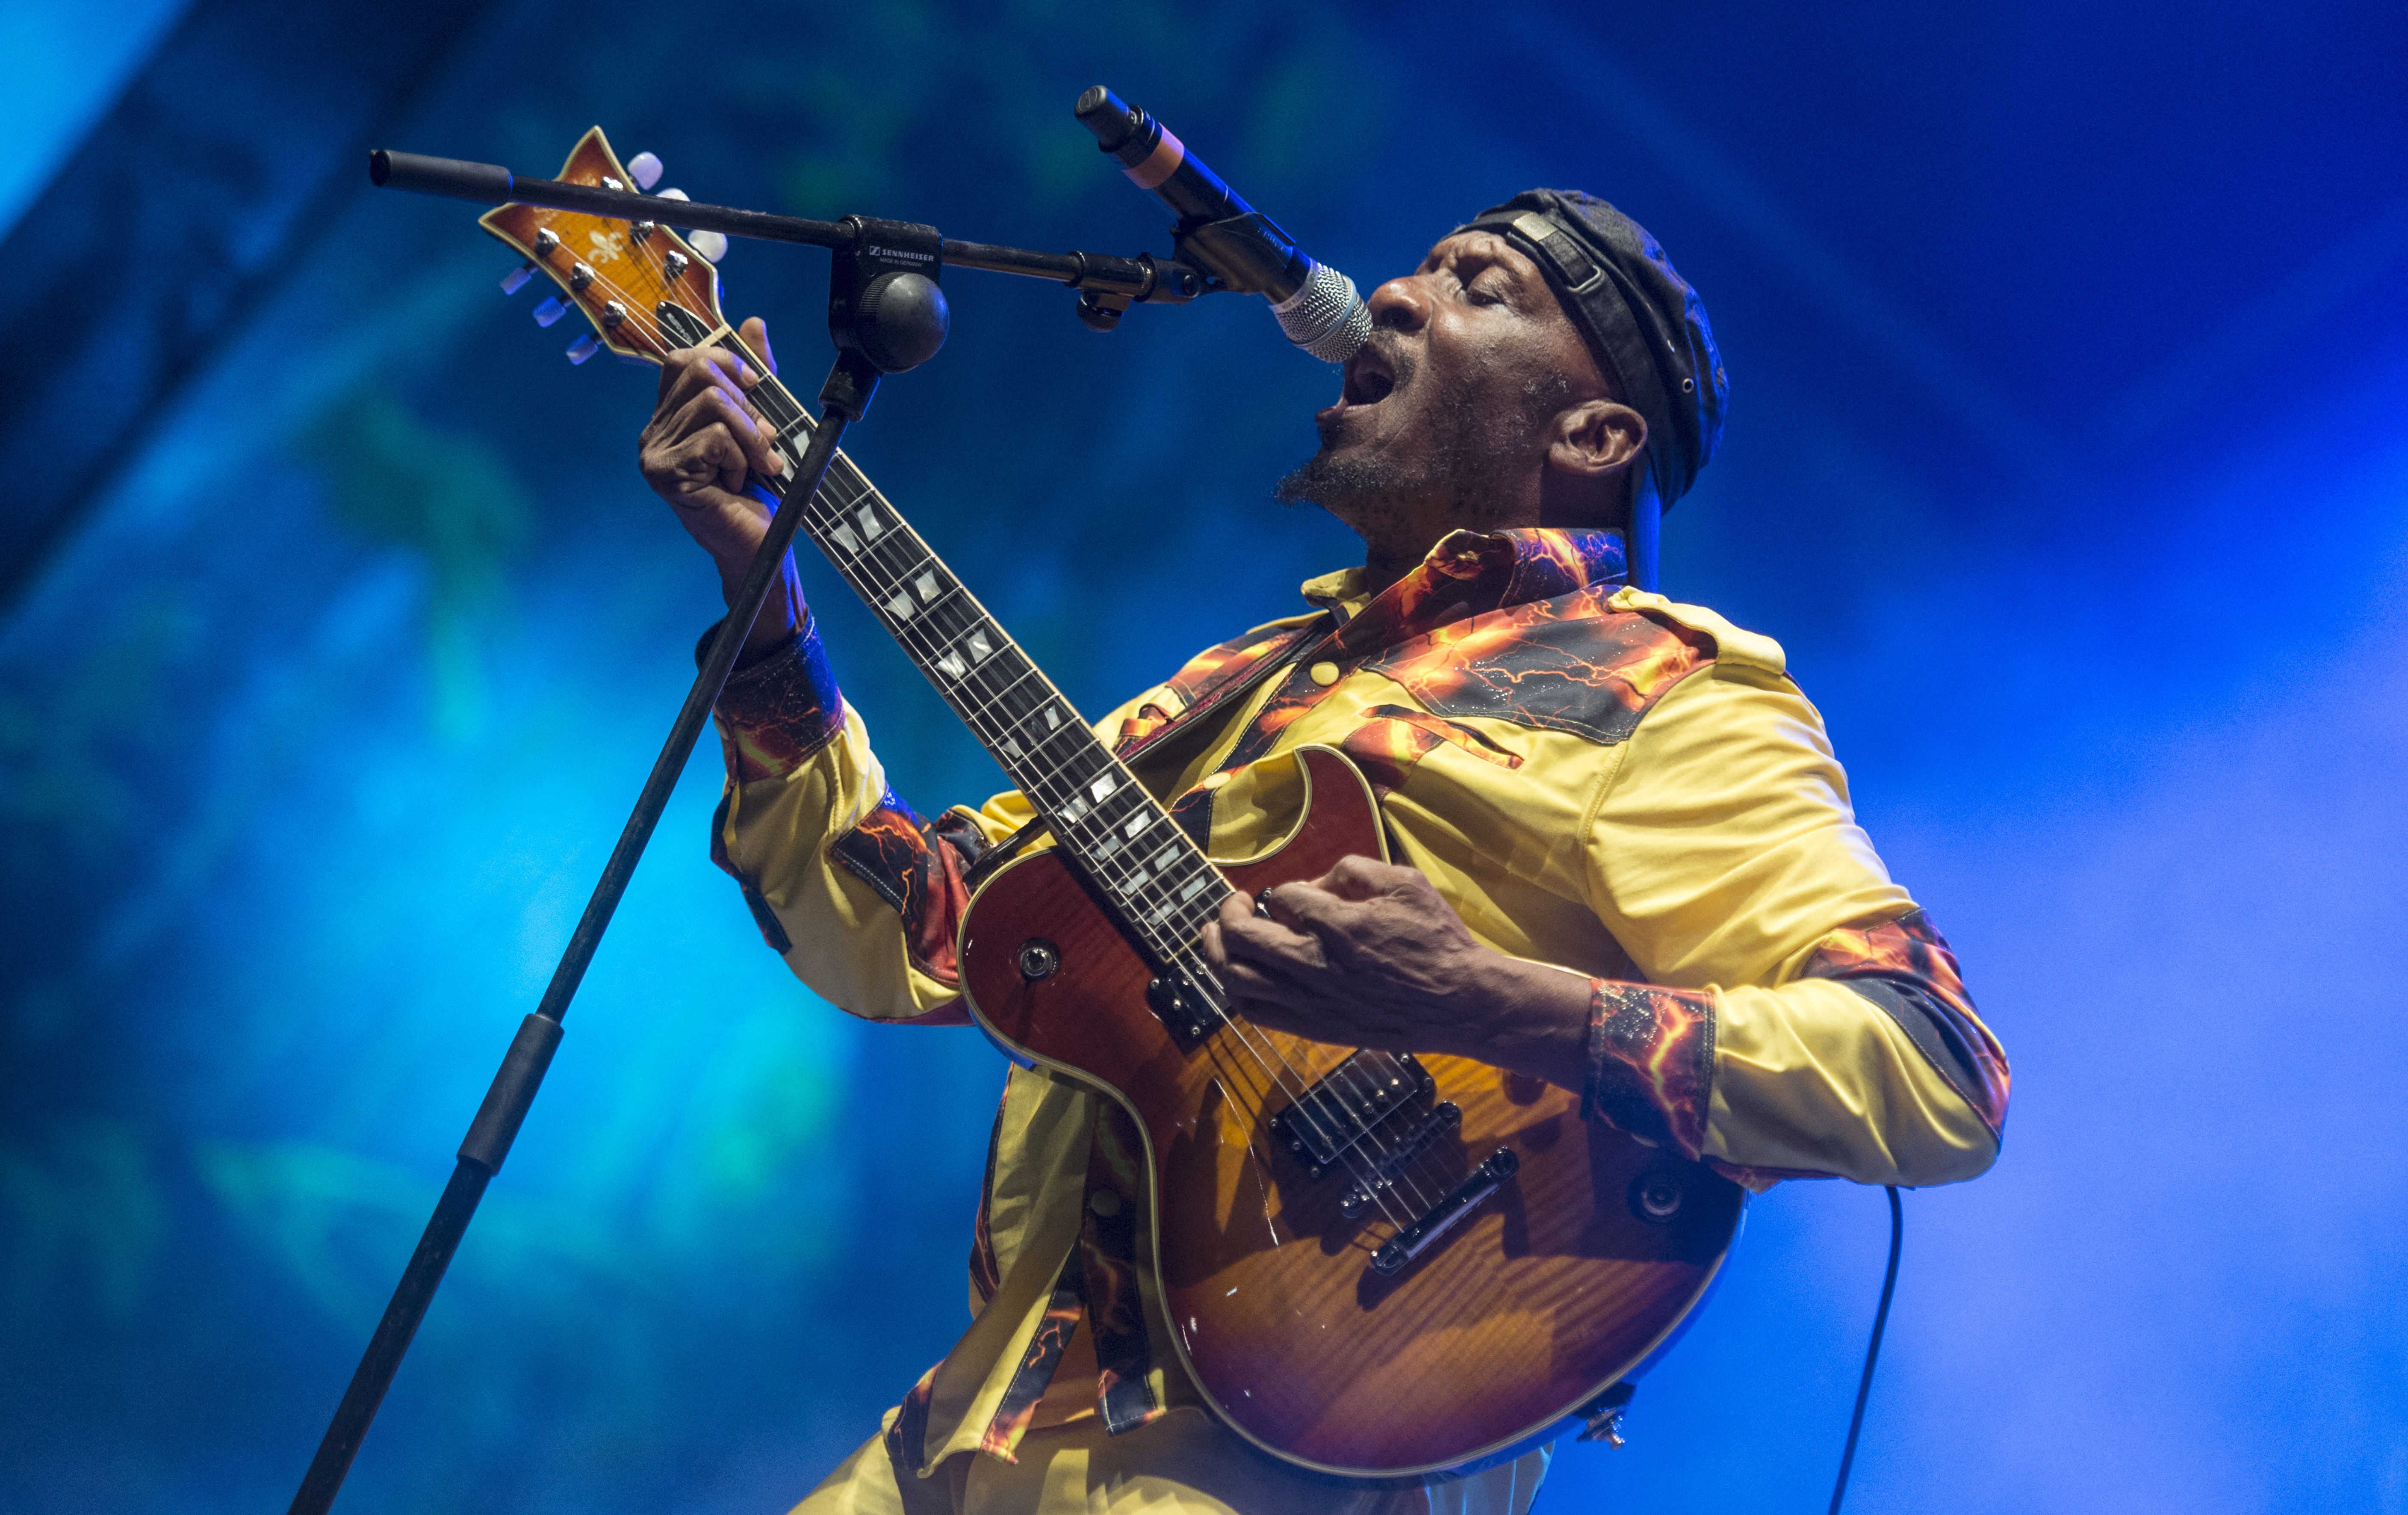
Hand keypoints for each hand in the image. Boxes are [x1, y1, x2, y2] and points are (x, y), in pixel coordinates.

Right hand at [637, 315, 800, 648]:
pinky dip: (740, 459)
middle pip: (699, 374)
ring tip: (757, 466)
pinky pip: (714, 439)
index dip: (724, 362)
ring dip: (750, 437)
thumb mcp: (760, 422)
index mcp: (671, 416)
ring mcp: (654, 454)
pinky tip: (738, 483)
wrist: (759, 543)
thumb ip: (754, 377)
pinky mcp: (664, 474)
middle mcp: (654, 432)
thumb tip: (752, 324)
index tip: (754, 386)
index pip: (683, 360)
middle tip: (762, 441)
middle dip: (745, 404)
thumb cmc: (759, 488)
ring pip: (712, 406)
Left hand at [1201, 855, 1592, 1091]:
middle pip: (1241, 936)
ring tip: (1217, 937)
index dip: (1284, 889)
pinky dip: (1237, 992)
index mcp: (1339, 924)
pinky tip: (1240, 977)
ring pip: (1235, 980)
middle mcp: (1316, 964)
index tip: (1298, 895)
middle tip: (1236, 904)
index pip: (1284, 896)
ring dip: (1217, 952)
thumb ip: (1356, 869)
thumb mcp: (1406, 883)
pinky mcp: (1315, 1028)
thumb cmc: (1437, 941)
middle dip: (1229, 912)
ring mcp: (1311, 1001)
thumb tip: (1315, 880)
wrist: (1460, 1003)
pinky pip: (1256, 1013)